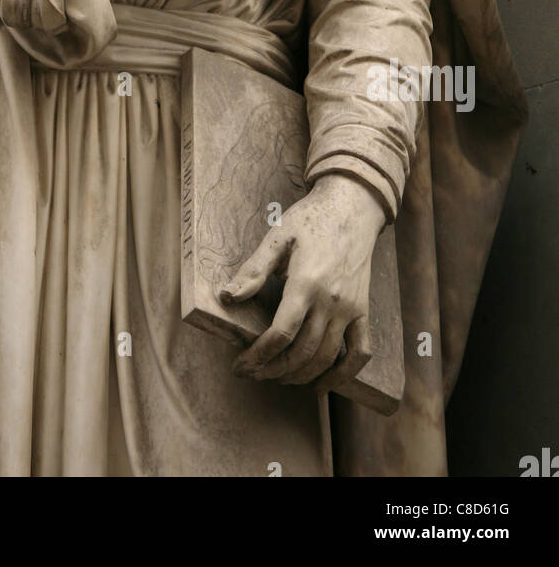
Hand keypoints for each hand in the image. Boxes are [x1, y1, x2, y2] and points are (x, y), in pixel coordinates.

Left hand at [220, 174, 385, 387]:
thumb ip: (253, 270)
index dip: (258, 355)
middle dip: (273, 370)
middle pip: (302, 352)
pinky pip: (360, 353)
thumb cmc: (310, 219)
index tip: (241, 365)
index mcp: (306, 282)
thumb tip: (226, 296)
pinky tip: (322, 382)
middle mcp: (331, 301)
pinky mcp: (363, 310)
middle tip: (253, 373)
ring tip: (277, 377)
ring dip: (300, 375)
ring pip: (327, 357)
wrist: (352, 207)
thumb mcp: (276, 237)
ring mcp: (351, 309)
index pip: (281, 334)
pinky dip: (343, 374)